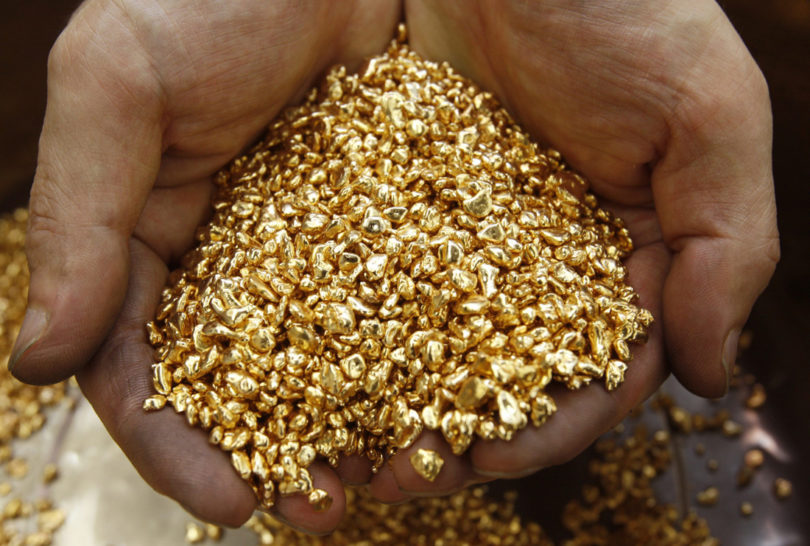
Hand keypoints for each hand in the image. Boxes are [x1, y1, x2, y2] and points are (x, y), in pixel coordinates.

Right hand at [9, 0, 399, 532]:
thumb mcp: (117, 85)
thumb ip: (78, 216)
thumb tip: (36, 362)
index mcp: (147, 239)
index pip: (140, 365)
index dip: (174, 442)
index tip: (227, 501)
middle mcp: (227, 256)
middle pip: (239, 379)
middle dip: (272, 452)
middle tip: (319, 508)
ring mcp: (308, 242)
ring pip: (320, 353)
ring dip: (347, 421)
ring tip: (388, 472)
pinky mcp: (377, 221)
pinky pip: (392, 299)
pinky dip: (407, 352)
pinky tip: (438, 394)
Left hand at [367, 0, 778, 501]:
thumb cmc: (623, 8)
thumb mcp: (707, 113)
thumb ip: (726, 244)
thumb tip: (715, 371)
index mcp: (620, 256)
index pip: (595, 372)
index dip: (549, 424)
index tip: (491, 454)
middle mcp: (538, 260)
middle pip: (500, 373)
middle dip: (456, 430)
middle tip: (402, 472)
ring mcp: (461, 234)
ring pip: (427, 339)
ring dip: (390, 399)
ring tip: (342, 446)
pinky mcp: (395, 198)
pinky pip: (366, 273)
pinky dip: (343, 325)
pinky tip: (308, 364)